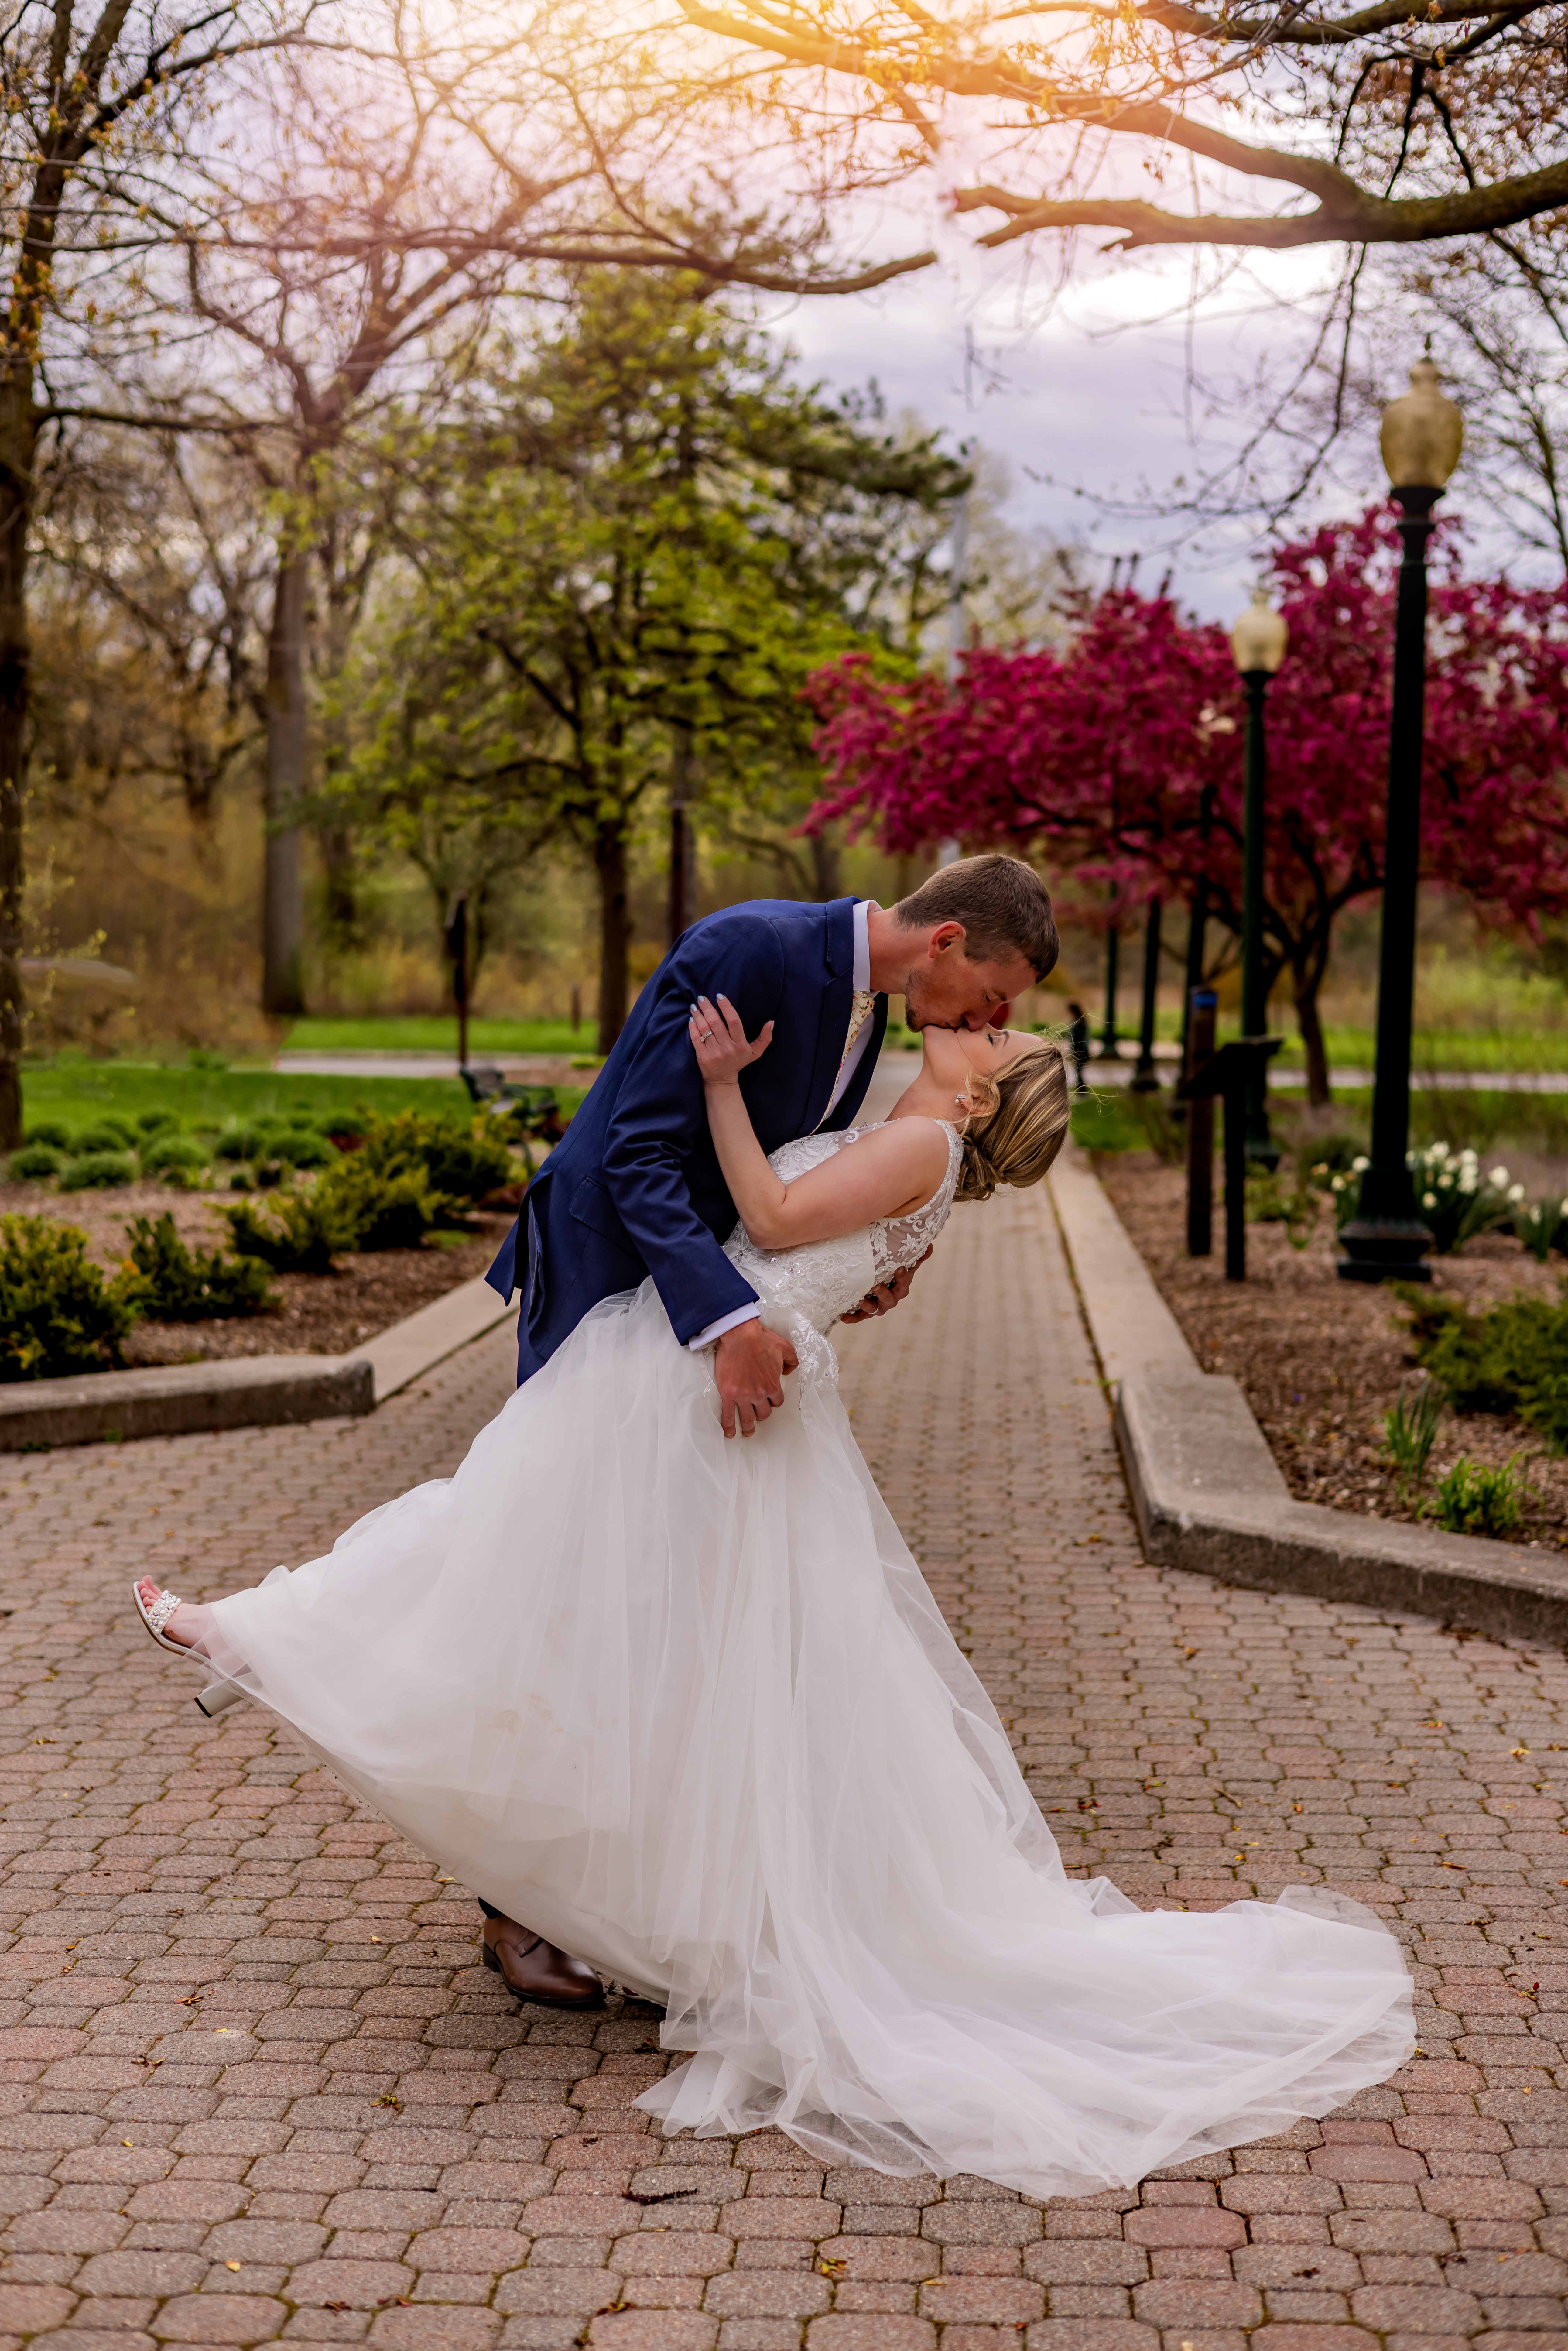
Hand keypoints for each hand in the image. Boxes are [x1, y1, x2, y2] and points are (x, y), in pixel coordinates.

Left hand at [689, 994, 772, 1085]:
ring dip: (698, 1015)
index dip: (726, 1007)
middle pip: (716, 1022)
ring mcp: (714, 1052)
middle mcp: (727, 1048)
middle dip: (707, 1007)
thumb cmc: (738, 1062)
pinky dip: (693, 1027)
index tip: (719, 996)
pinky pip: (696, 1038)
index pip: (734, 1021)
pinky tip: (692, 1018)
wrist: (722, 1080)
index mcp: (740, 1044)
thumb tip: (771, 1022)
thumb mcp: (755, 1052)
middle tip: (702, 997)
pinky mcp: (703, 1056)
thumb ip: (765, 1037)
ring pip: (705, 1029)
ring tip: (695, 1006)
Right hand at [714, 1318, 797, 1437]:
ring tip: (747, 1431)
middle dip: (762, 1415)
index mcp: (773, 1384)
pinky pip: (728, 1415)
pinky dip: (728, 1426)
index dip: (774, 1402)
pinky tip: (729, 1433)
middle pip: (763, 1413)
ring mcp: (743, 1396)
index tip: (770, 1401)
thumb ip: (792, 1360)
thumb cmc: (761, 1339)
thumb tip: (789, 1370)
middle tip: (758, 1416)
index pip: (777, 1401)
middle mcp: (759, 1393)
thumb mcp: (785, 1347)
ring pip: (747, 1418)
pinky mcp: (728, 1394)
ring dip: (748, 1427)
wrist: (741, 1335)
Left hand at [840, 1245, 931, 1323]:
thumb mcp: (905, 1265)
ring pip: (874, 1308)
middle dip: (882, 1292)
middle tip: (874, 1285)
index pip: (904, 1283)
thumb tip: (930, 1245)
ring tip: (858, 1299)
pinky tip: (843, 1318)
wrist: (881, 1288)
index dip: (902, 1277)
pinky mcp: (867, 1312)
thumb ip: (916, 1257)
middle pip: (889, 1298)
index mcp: (901, 1288)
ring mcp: (879, 1307)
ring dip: (867, 1305)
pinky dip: (852, 1318)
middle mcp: (891, 1299)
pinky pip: (860, 1316)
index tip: (899, 1268)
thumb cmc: (895, 1274)